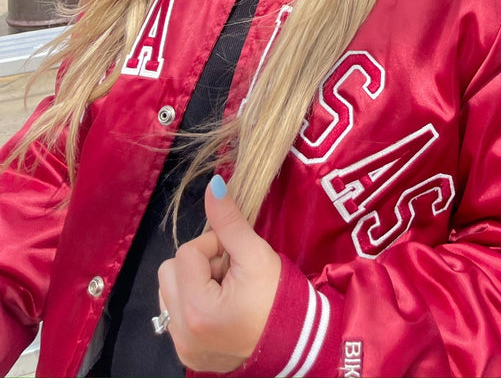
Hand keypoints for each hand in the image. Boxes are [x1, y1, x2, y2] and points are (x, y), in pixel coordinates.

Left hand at [157, 175, 281, 373]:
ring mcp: (182, 346)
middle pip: (169, 271)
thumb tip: (213, 185)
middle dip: (197, 265)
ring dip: (192, 283)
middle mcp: (181, 331)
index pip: (187, 252)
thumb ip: (228, 220)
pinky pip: (174, 314)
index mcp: (196, 307)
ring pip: (168, 291)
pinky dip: (191, 303)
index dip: (212, 246)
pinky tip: (218, 307)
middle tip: (227, 273)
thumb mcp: (255, 254)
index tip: (235, 257)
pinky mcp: (186, 354)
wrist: (293, 341)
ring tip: (223, 291)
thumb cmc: (276, 296)